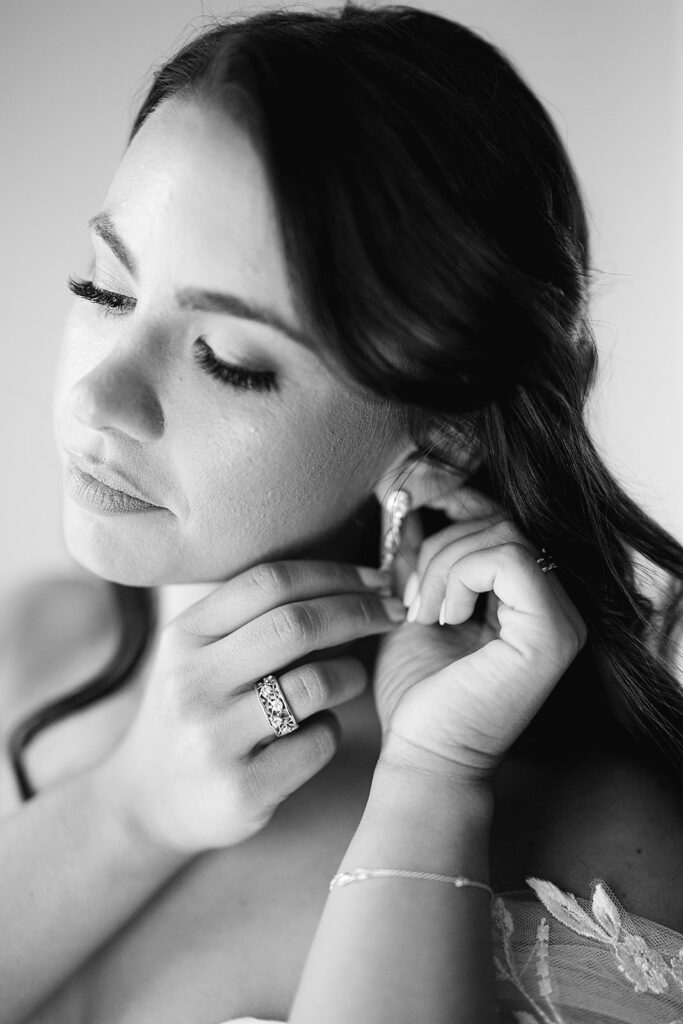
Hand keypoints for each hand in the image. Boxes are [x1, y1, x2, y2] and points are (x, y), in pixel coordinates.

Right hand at [99, 560, 404, 855]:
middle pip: (297, 625)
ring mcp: (214, 739)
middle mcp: (192, 683)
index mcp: (184, 636)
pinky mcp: (242, 790)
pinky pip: (319, 742)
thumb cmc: (197, 709)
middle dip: (360, 611)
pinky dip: (333, 728)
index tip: (377, 579)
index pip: (269, 581)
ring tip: (352, 676)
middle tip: (394, 614)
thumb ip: (255, 615)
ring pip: (315, 684)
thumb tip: (352, 579)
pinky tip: (319, 729)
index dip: (335, 573)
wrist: (148, 800)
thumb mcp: (201, 653)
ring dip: (351, 673)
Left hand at [374, 486, 586, 782]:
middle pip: (502, 523)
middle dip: (441, 548)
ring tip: (423, 614)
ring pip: (504, 535)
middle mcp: (555, 606)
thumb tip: (410, 508)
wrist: (424, 757)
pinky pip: (509, 560)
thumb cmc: (419, 693)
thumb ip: (420, 559)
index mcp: (526, 601)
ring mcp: (560, 619)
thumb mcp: (414, 606)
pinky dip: (463, 576)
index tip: (408, 526)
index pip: (501, 524)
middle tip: (412, 599)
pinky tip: (444, 617)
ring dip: (444, 566)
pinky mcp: (551, 633)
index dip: (455, 509)